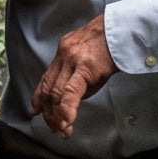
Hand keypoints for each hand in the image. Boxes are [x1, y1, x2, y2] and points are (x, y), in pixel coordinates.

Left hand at [32, 14, 118, 137]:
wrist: (121, 28)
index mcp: (63, 53)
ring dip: (57, 115)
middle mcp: (63, 56)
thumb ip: (76, 71)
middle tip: (53, 128)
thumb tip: (73, 94)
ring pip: (56, 92)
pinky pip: (71, 91)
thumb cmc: (110, 43)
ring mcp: (72, 61)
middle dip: (49, 111)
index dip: (39, 97)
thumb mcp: (87, 55)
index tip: (36, 110)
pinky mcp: (85, 67)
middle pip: (49, 88)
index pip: (46, 79)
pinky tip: (67, 122)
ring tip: (61, 130)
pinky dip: (66, 108)